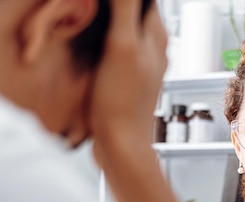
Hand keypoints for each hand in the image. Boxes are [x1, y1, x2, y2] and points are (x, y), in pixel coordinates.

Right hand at [89, 0, 166, 166]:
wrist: (120, 145)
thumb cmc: (122, 102)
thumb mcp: (122, 45)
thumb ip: (125, 8)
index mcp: (156, 34)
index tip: (100, 5)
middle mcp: (152, 47)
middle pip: (135, 9)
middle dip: (112, 8)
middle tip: (91, 9)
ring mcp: (138, 62)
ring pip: (123, 28)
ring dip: (107, 20)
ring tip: (88, 18)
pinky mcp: (124, 77)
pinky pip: (113, 47)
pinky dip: (101, 39)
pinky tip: (87, 44)